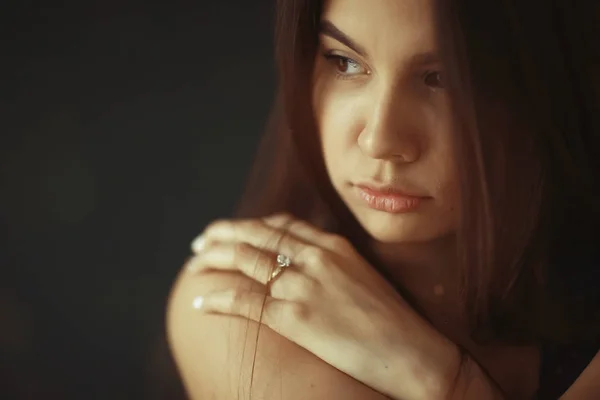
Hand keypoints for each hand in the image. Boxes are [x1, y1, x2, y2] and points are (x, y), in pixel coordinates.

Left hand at [187, 213, 460, 399]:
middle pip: (256, 235)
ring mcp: (303, 285)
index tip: (233, 230)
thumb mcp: (363, 276)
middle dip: (223, 234)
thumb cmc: (391, 321)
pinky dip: (216, 297)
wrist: (411, 351)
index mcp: (333, 245)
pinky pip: (243, 300)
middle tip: (201, 240)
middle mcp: (315, 258)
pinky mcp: (293, 317)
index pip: (281, 224)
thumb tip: (306, 263)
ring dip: (212, 260)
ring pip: (244, 261)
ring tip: (194, 264)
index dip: (251, 225)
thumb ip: (333, 263)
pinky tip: (199, 300)